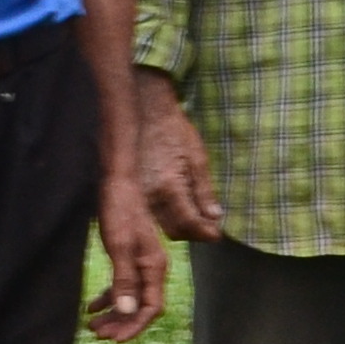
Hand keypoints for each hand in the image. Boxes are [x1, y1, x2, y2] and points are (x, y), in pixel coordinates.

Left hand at [88, 173, 166, 342]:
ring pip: (130, 298)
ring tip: (91, 325)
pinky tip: (90, 306)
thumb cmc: (120, 212)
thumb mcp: (119, 246)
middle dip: (120, 323)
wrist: (118, 183)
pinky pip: (121, 285)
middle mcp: (151, 268)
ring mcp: (140, 262)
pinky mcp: (128, 256)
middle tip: (96, 334)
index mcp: (154, 267)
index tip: (115, 339)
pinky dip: (108, 298)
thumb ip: (124, 279)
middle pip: (140, 307)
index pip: (151, 308)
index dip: (135, 326)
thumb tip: (128, 310)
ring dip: (113, 314)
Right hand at [137, 74, 223, 244]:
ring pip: (159, 227)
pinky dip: (163, 219)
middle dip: (193, 233)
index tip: (217, 234)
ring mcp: (136, 195)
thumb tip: (214, 216)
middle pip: (174, 232)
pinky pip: (146, 215)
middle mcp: (149, 196)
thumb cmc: (173, 129)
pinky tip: (175, 211)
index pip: (188, 224)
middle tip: (208, 226)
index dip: (205, 233)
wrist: (143, 109)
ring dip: (180, 228)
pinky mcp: (128, 190)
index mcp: (168, 186)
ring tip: (195, 219)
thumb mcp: (196, 156)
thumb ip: (204, 190)